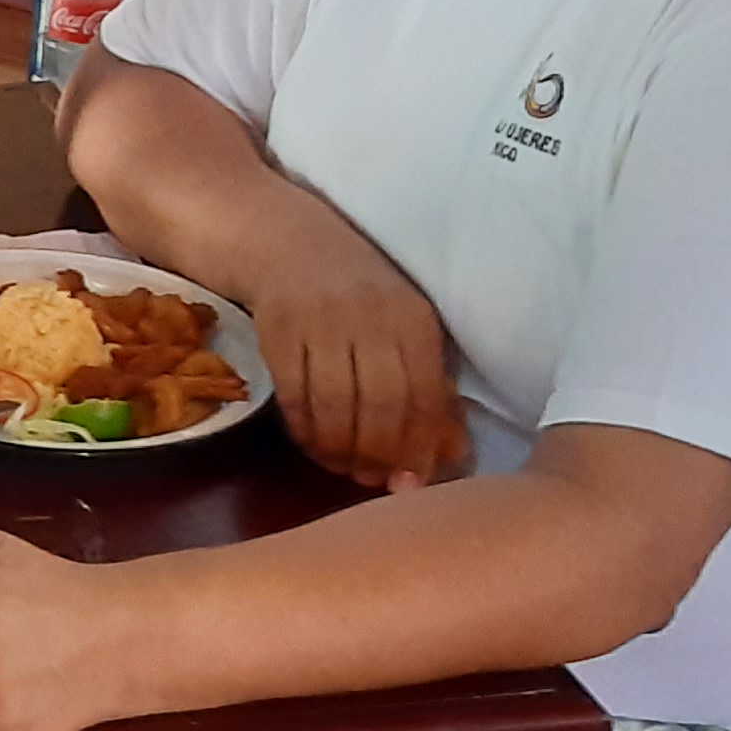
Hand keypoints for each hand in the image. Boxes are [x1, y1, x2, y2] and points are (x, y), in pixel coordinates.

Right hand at [245, 248, 471, 489]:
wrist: (293, 247)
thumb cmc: (364, 297)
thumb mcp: (405, 329)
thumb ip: (429, 389)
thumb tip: (451, 455)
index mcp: (413, 319)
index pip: (423, 394)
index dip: (418, 446)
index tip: (411, 483)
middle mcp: (371, 318)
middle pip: (380, 404)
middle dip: (378, 454)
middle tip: (373, 480)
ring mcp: (322, 323)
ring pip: (335, 406)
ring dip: (340, 450)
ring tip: (344, 467)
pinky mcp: (279, 331)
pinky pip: (295, 397)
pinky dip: (305, 431)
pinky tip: (314, 444)